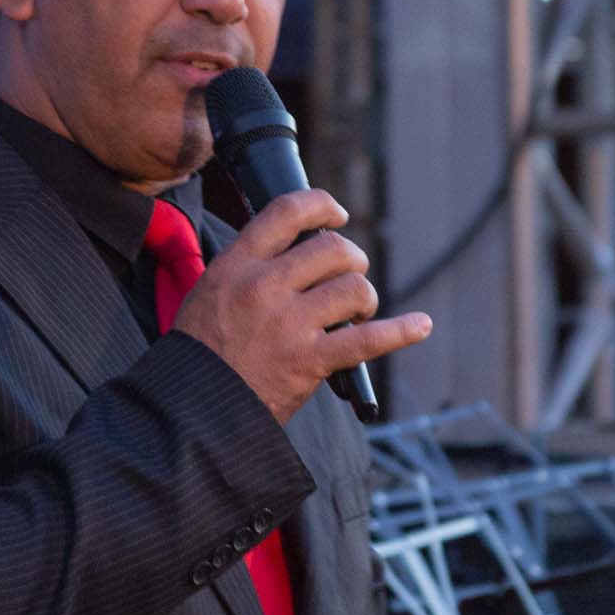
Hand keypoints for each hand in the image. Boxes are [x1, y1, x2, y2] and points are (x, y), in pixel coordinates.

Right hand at [172, 189, 432, 424]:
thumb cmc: (203, 352)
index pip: (287, 211)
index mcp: (236, 265)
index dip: (323, 205)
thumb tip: (297, 247)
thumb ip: (248, 267)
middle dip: (352, 260)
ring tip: (358, 313)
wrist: (194, 409)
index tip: (338, 216)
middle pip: (332, 248)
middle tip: (349, 278)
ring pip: (354, 288)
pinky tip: (420, 325)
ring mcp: (288, 324)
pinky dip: (402, 331)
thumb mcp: (210, 291)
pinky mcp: (309, 361)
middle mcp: (263, 287)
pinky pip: (369, 339)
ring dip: (365, 297)